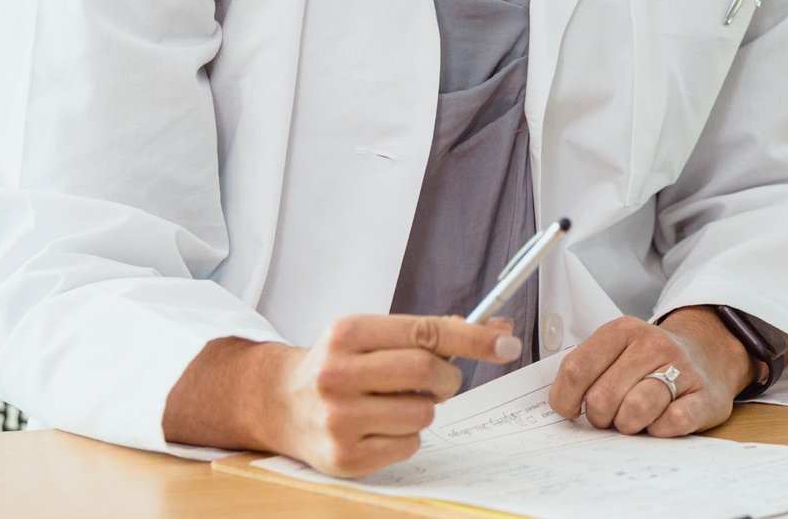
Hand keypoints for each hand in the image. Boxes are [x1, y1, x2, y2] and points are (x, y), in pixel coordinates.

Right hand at [270, 314, 519, 476]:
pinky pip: (409, 445)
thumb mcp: (370, 335)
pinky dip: (407, 435)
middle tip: (441, 381)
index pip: (424, 331)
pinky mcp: (344, 457)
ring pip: (422, 413)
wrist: (280, 402)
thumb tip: (498, 330)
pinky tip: (381, 426)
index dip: (473, 338)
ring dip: (425, 408)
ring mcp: (338, 419)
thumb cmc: (338, 365)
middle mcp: (336, 374)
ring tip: (398, 403)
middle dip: (448, 377)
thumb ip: (428, 332)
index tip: (506, 342)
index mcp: (346, 333)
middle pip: (425, 371)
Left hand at [547, 309, 754, 436]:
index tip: (571, 409)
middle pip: (602, 398)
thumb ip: (585, 370)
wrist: (708, 356)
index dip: (565, 399)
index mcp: (622, 331)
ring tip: (634, 420)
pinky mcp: (705, 397)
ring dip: (628, 425)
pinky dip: (659, 431)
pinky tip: (660, 422)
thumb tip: (559, 404)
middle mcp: (652, 344)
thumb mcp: (615, 351)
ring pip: (635, 410)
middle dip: (601, 418)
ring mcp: (681, 369)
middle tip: (612, 414)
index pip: (575, 369)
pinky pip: (671, 423)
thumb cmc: (648, 363)